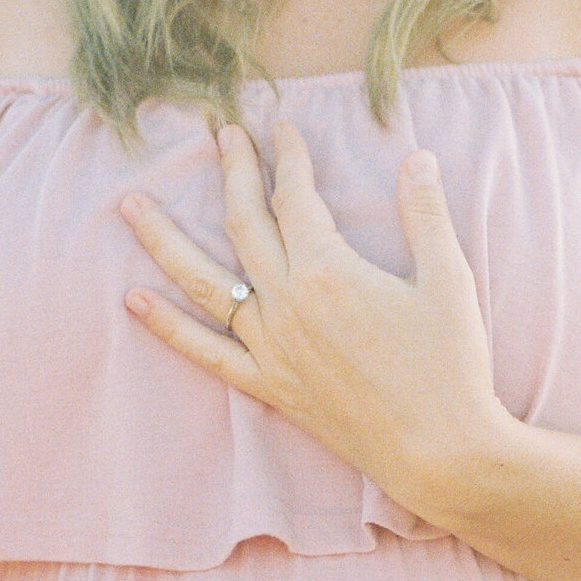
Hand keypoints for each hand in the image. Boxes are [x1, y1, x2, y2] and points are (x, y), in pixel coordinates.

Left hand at [118, 118, 518, 530]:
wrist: (438, 452)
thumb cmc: (450, 367)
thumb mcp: (448, 281)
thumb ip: (426, 214)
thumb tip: (416, 158)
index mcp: (328, 270)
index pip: (294, 197)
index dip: (288, 156)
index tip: (282, 128)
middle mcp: (287, 305)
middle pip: (245, 224)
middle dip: (232, 172)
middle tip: (221, 136)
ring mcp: (272, 348)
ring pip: (206, 282)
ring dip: (164, 240)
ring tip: (130, 205)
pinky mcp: (271, 387)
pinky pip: (206, 353)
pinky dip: (168, 328)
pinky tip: (134, 301)